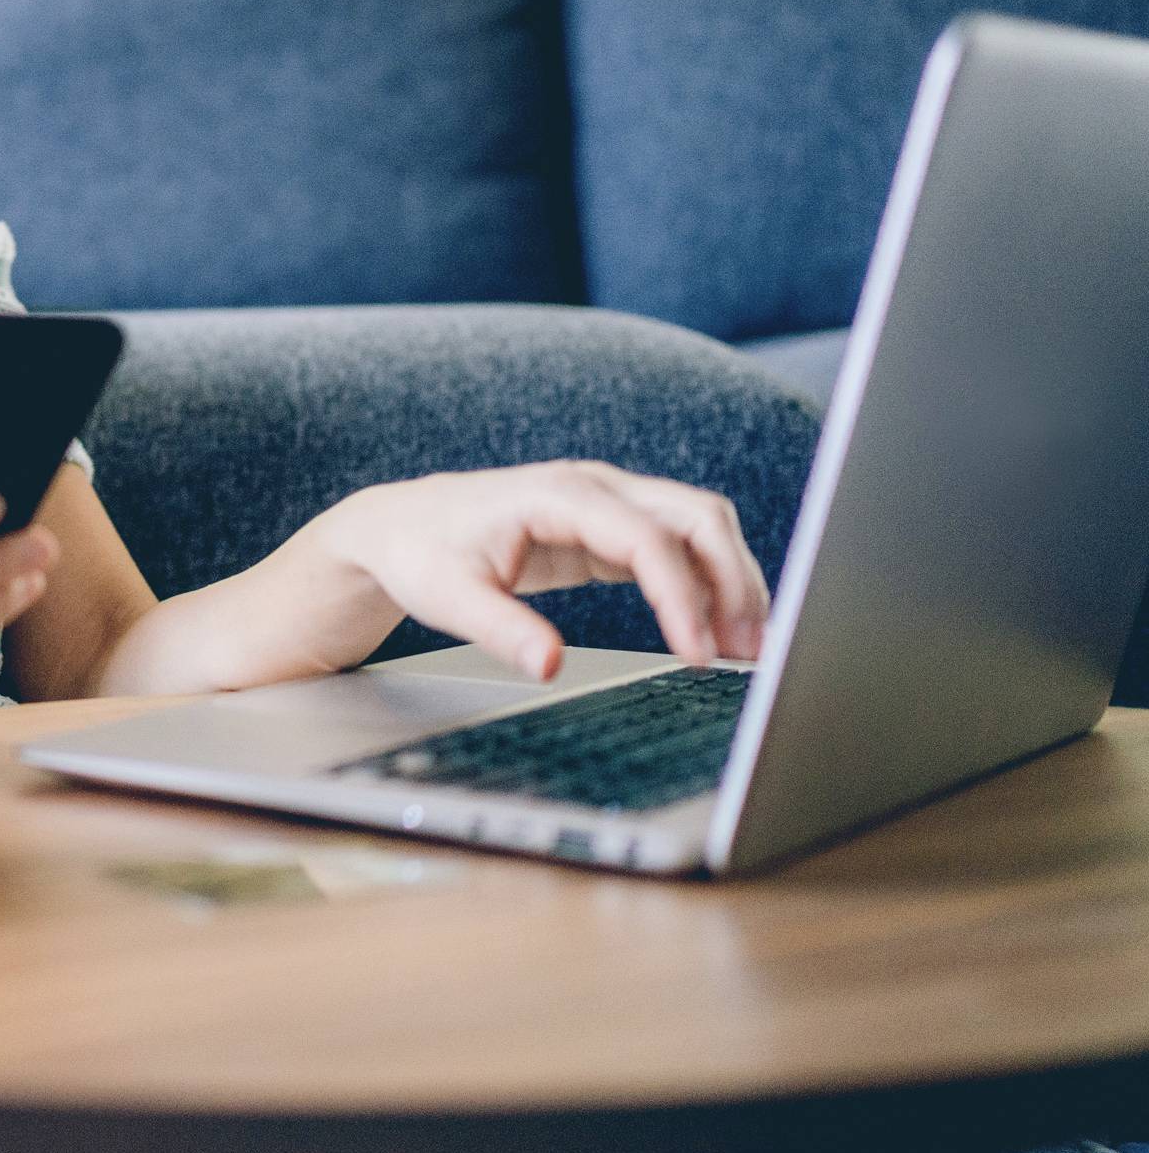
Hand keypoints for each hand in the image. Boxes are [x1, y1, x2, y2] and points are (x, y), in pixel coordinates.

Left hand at [293, 458, 770, 680]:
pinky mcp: (607, 531)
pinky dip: (705, 584)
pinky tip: (713, 632)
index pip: (646, 539)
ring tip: (748, 648)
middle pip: (696, 516)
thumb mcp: (448, 597)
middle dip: (735, 579)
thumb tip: (551, 664)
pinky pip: (676, 548)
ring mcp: (606, 504)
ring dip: (731, 581)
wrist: (399, 527)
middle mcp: (593, 487)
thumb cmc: (421, 553)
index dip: (682, 596)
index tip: (699, 654)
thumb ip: (500, 629)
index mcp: (558, 495)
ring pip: (698, 527)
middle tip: (753, 649)